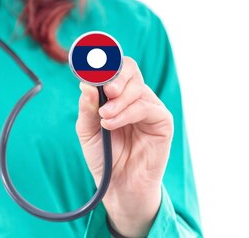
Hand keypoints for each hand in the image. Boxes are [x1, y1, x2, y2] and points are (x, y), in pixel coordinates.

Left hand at [77, 57, 173, 236]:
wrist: (118, 185)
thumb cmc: (104, 157)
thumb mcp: (87, 131)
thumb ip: (87, 108)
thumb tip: (86, 84)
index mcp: (118, 95)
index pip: (116, 68)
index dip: (104, 62)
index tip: (90, 65)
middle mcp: (136, 97)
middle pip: (130, 69)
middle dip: (116, 75)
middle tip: (106, 90)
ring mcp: (150, 108)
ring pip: (137, 89)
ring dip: (118, 102)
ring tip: (105, 118)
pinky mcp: (162, 121)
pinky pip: (146, 107)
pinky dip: (128, 113)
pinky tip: (112, 124)